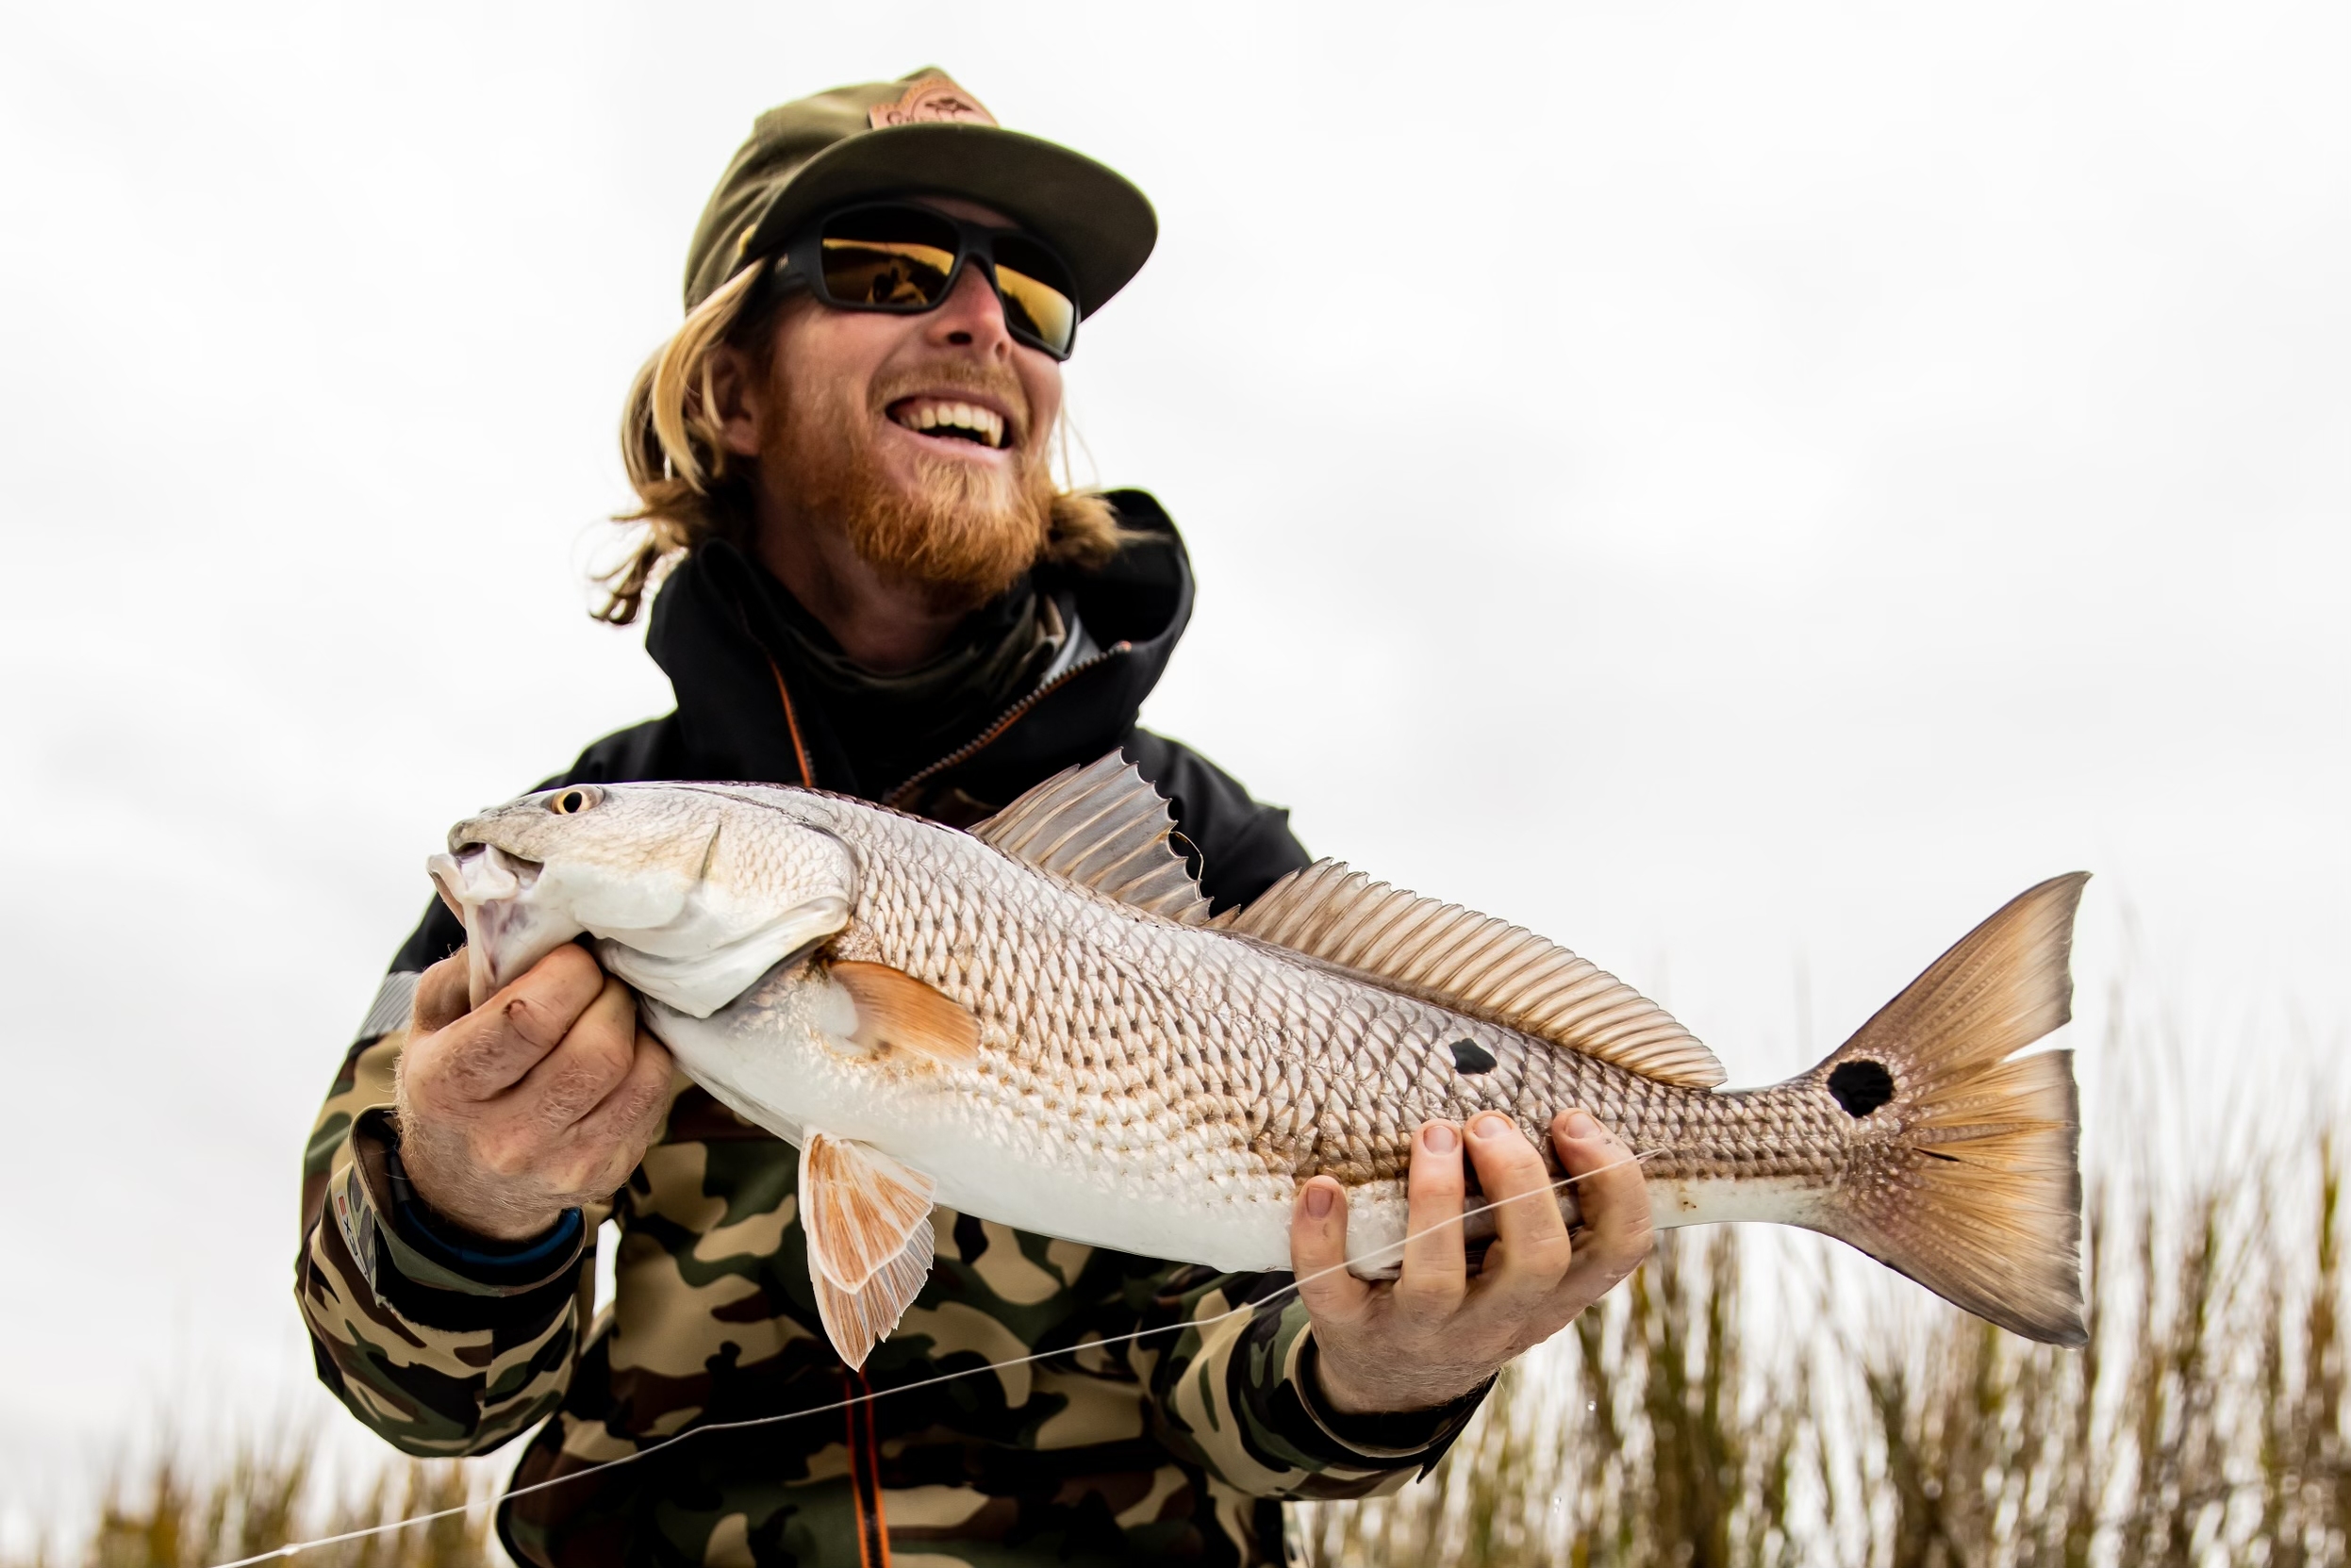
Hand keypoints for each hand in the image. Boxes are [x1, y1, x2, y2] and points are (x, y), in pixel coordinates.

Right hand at [394, 944, 673, 1240]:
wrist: (464, 1193)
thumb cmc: (452, 1088)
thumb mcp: (432, 1024)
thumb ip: (469, 966)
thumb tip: (523, 913)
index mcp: (449, 1086)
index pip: (530, 1017)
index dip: (567, 972)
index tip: (570, 957)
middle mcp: (505, 1136)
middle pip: (596, 1047)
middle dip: (608, 993)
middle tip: (598, 979)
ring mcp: (562, 1163)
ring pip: (638, 1070)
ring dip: (634, 1023)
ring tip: (609, 1010)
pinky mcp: (608, 1173)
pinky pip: (656, 1095)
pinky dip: (649, 1056)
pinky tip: (623, 1048)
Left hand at [1291, 1110, 1651, 1414]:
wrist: (1392, 1384)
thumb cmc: (1472, 1294)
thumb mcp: (1525, 1272)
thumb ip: (1546, 1208)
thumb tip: (1549, 1104)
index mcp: (1554, 1294)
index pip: (1619, 1247)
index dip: (1612, 1181)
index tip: (1571, 1121)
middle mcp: (1499, 1319)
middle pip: (1537, 1259)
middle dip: (1518, 1180)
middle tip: (1487, 1123)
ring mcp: (1424, 1332)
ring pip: (1438, 1281)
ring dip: (1434, 1198)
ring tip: (1431, 1132)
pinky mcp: (1353, 1331)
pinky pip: (1333, 1291)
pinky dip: (1321, 1238)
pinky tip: (1322, 1187)